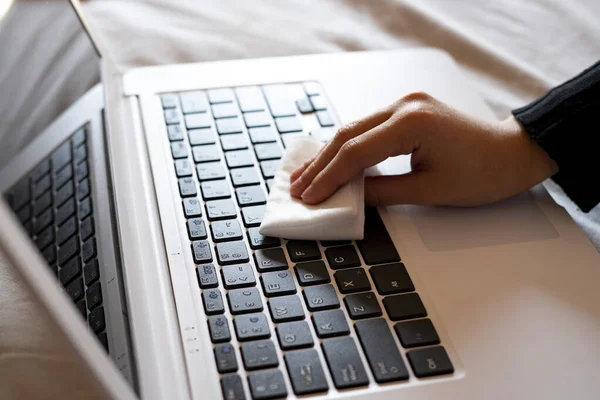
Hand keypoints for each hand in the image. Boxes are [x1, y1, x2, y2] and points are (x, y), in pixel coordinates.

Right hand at [290, 92, 557, 206]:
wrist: (512, 154)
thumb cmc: (482, 174)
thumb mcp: (429, 191)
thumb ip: (382, 193)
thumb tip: (347, 198)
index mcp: (412, 123)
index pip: (356, 151)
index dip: (329, 177)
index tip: (309, 197)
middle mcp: (404, 105)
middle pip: (347, 135)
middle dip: (320, 164)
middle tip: (297, 188)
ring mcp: (405, 104)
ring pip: (353, 129)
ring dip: (328, 154)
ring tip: (303, 176)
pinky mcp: (407, 110)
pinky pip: (367, 128)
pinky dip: (347, 147)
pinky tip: (330, 160)